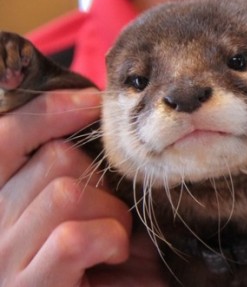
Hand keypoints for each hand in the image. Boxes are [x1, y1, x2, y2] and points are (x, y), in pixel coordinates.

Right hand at [0, 89, 165, 285]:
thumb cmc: (109, 264)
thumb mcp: (91, 208)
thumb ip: (78, 169)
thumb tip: (94, 107)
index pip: (4, 138)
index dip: (47, 111)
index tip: (91, 102)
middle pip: (52, 160)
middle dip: (101, 181)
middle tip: (114, 215)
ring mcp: (1, 263)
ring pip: (66, 192)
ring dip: (111, 212)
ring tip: (116, 241)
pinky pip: (75, 237)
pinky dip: (111, 241)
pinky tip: (113, 259)